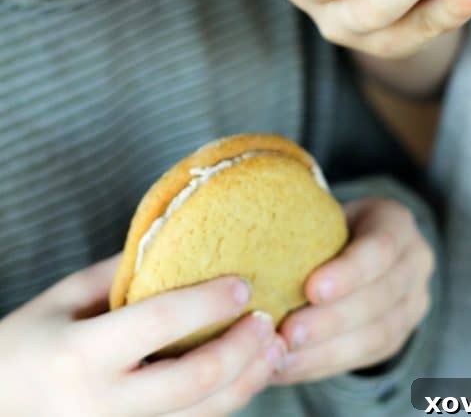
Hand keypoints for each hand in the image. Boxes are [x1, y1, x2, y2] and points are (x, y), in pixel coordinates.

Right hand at [0, 255, 287, 416]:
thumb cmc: (28, 342)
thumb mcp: (65, 297)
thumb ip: (122, 273)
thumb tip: (181, 242)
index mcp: (82, 354)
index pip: (160, 324)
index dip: (208, 302)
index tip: (243, 282)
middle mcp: (103, 404)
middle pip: (193, 382)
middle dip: (241, 349)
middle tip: (267, 319)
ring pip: (201, 416)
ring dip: (247, 381)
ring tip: (273, 346)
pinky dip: (224, 401)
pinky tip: (246, 374)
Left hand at [272, 197, 433, 383]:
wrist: (358, 245)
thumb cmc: (326, 222)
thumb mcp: (321, 209)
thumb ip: (300, 220)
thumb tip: (249, 239)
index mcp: (396, 222)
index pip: (381, 248)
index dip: (349, 272)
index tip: (311, 289)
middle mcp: (415, 262)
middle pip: (378, 297)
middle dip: (331, 320)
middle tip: (288, 334)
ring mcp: (413, 302)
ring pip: (376, 334)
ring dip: (326, 351)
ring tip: (284, 356)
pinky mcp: (399, 335)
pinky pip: (365, 357)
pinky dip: (324, 364)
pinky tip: (290, 367)